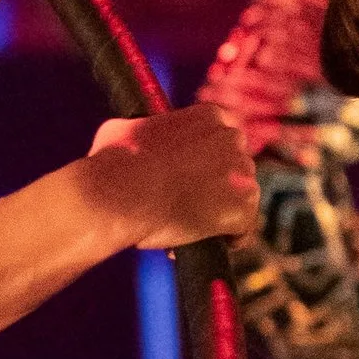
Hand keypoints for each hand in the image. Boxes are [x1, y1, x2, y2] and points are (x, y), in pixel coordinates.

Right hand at [86, 103, 259, 250]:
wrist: (119, 191)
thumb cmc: (114, 160)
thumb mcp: (123, 128)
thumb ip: (141, 129)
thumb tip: (129, 133)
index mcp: (210, 116)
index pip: (225, 138)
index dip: (211, 160)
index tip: (196, 175)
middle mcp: (232, 140)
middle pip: (237, 168)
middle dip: (218, 186)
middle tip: (189, 204)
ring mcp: (241, 175)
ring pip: (241, 198)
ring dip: (221, 211)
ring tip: (192, 228)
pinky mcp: (243, 209)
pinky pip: (244, 230)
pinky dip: (229, 238)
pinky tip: (209, 242)